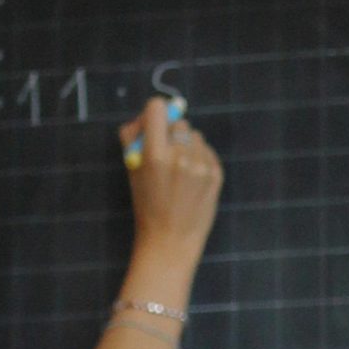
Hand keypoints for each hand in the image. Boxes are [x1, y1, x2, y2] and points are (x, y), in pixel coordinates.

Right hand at [120, 97, 221, 267]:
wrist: (171, 241)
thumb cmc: (147, 206)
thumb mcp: (132, 172)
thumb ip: (133, 138)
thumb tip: (145, 117)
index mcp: (155, 155)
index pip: (157, 108)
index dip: (154, 114)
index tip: (154, 125)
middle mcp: (180, 157)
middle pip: (179, 122)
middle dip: (171, 134)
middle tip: (166, 155)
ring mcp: (201, 166)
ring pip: (195, 136)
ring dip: (187, 146)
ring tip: (180, 171)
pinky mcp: (216, 174)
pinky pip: (207, 151)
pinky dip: (200, 159)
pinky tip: (192, 179)